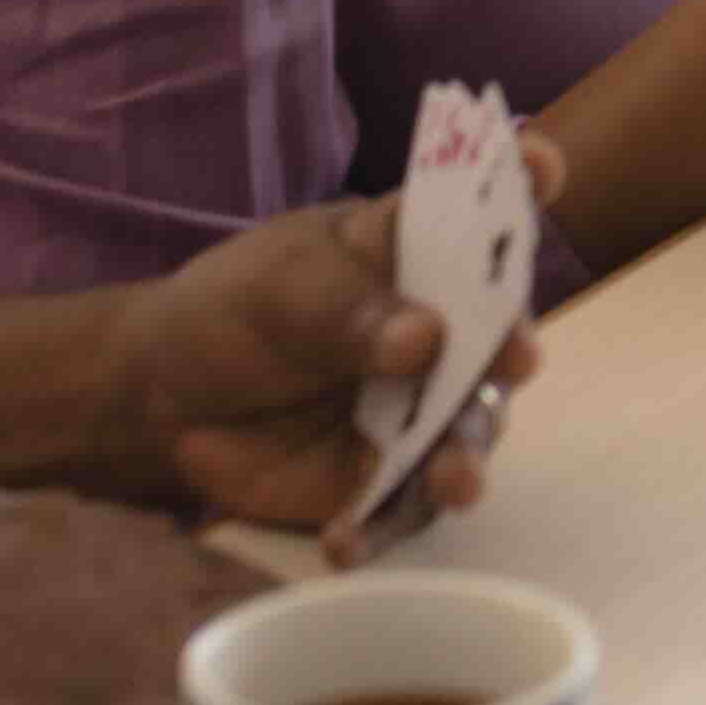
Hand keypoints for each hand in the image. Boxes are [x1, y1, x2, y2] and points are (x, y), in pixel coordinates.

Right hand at [0, 482, 264, 704]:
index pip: (51, 526)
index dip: (69, 578)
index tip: (69, 623)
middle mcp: (66, 521)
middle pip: (133, 541)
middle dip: (141, 595)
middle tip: (141, 661)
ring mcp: (130, 570)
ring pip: (199, 570)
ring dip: (208, 613)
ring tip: (224, 663)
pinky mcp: (181, 631)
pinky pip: (252, 613)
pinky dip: (264, 634)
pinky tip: (275, 666)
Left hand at [87, 144, 565, 539]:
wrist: (165, 403)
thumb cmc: (233, 313)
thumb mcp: (279, 291)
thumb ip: (348, 310)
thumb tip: (426, 338)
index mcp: (417, 252)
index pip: (480, 207)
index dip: (521, 178)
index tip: (540, 162)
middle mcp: (442, 331)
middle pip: (498, 336)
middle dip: (513, 348)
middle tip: (515, 359)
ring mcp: (420, 411)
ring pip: (466, 436)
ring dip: (467, 461)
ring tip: (453, 480)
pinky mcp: (384, 481)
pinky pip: (397, 513)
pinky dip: (378, 531)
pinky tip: (344, 542)